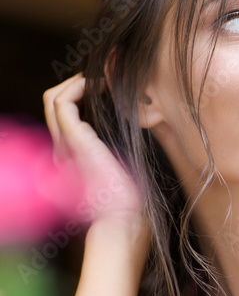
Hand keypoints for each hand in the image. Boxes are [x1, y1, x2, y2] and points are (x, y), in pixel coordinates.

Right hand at [42, 73, 146, 232]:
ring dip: (76, 82)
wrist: (122, 218)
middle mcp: (63, 148)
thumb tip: (127, 148)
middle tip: (102, 77)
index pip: (64, 116)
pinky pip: (63, 103)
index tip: (104, 87)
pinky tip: (100, 83)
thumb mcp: (121, 175)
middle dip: (76, 85)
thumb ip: (115, 160)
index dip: (79, 97)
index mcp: (72, 156)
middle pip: (54, 103)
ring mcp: (65, 144)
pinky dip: (78, 87)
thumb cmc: (128, 202)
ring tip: (100, 77)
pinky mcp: (74, 141)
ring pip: (54, 99)